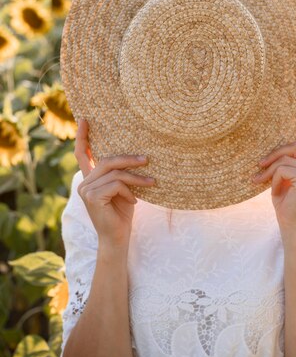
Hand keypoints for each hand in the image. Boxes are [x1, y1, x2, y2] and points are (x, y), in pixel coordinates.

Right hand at [74, 118, 155, 246]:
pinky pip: (116, 184)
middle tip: (147, 159)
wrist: (118, 238)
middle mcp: (84, 182)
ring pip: (115, 172)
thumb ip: (121, 175)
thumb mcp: (124, 190)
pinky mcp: (92, 197)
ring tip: (151, 182)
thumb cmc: (123, 214)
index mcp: (90, 179)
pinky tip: (135, 201)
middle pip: (107, 160)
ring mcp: (85, 190)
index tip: (86, 119)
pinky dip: (129, 190)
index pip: (82, 154)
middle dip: (128, 159)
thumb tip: (138, 156)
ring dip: (136, 177)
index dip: (83, 136)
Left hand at [251, 102, 295, 232]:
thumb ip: (284, 163)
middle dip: (273, 155)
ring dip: (269, 168)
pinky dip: (271, 177)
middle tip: (258, 166)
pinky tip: (270, 189)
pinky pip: (282, 168)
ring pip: (285, 157)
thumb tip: (270, 150)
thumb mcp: (283, 179)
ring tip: (258, 180)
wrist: (291, 226)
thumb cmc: (285, 204)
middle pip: (293, 145)